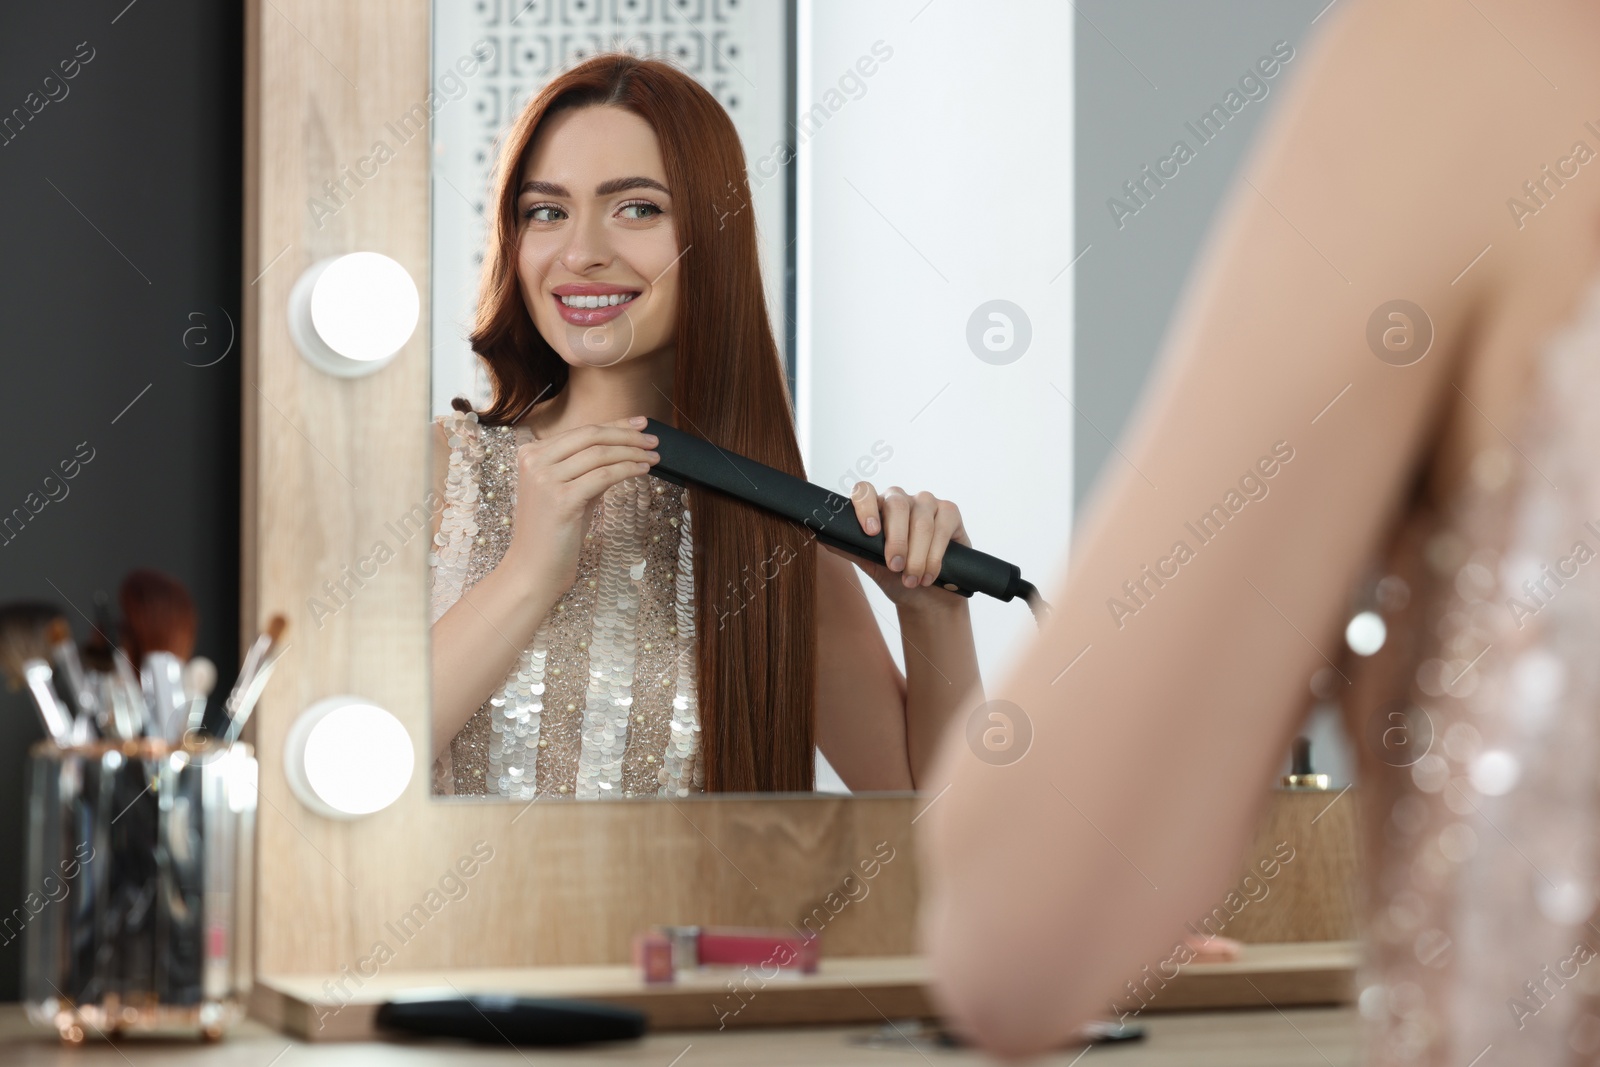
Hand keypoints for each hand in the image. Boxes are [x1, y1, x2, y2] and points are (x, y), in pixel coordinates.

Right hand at [499, 416, 659, 596]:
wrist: (534, 568)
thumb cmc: (554, 533)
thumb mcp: (568, 490)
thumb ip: (586, 468)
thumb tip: (623, 448)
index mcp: (531, 453)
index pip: (581, 431)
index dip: (615, 425)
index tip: (640, 423)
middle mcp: (534, 461)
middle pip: (591, 436)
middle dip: (627, 435)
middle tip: (653, 440)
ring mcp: (545, 478)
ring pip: (599, 454)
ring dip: (632, 452)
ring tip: (653, 457)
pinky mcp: (561, 498)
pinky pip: (604, 476)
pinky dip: (627, 470)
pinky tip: (642, 470)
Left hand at [829, 483, 971, 608]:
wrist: (927, 599)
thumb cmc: (896, 578)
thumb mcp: (869, 565)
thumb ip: (848, 547)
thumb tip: (819, 535)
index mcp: (875, 508)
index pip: (864, 491)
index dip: (865, 507)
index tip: (870, 532)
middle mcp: (900, 500)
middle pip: (896, 505)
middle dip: (896, 540)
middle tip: (895, 567)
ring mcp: (926, 503)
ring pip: (921, 520)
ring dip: (917, 555)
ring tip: (913, 579)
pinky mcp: (949, 512)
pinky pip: (942, 525)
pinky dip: (936, 554)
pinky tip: (930, 573)